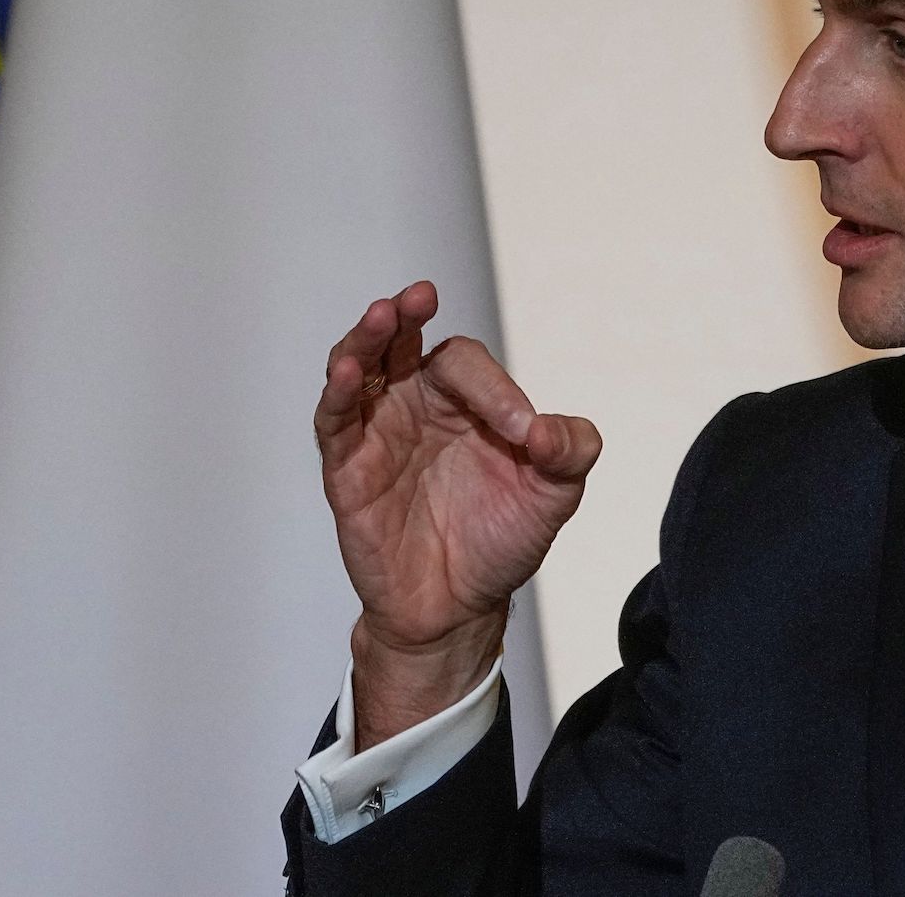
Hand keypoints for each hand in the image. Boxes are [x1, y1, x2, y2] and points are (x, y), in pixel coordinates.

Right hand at [315, 281, 600, 745]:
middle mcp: (414, 406)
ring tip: (382, 316)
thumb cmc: (502, 539)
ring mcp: (377, 434)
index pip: (466, 365)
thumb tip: (549, 429)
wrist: (460, 608)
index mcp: (463, 400)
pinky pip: (335, 422)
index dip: (495, 389)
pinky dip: (339, 393)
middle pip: (401, 342)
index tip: (525, 435)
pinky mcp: (346, 470)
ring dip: (366, 341)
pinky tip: (348, 370)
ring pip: (360, 369)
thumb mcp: (554, 493)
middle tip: (419, 296)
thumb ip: (569, 451)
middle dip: (407, 315)